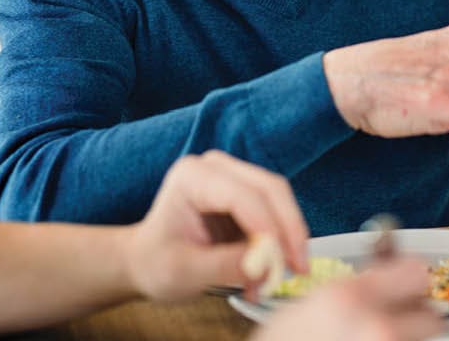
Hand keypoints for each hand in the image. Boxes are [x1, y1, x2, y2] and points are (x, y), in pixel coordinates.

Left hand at [122, 150, 309, 301]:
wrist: (150, 260)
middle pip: (270, 189)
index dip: (267, 224)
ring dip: (287, 240)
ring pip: (280, 202)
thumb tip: (264, 266)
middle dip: (289, 230)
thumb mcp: (184, 270)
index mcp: (191, 176)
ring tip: (275, 280)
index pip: (240, 194)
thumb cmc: (157, 260)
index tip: (281, 259)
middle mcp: (216, 168)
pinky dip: (281, 245)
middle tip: (299, 269)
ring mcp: (234, 179)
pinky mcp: (248, 197)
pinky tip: (269, 274)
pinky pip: (277, 216)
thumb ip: (223, 266)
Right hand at [252, 259, 439, 340]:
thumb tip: (394, 272)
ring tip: (373, 336)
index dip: (411, 277)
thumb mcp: (313, 305)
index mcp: (349, 299)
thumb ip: (358, 287)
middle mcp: (376, 330)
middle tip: (394, 318)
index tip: (405, 280)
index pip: (417, 274)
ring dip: (406, 337)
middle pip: (430, 318)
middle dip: (416, 316)